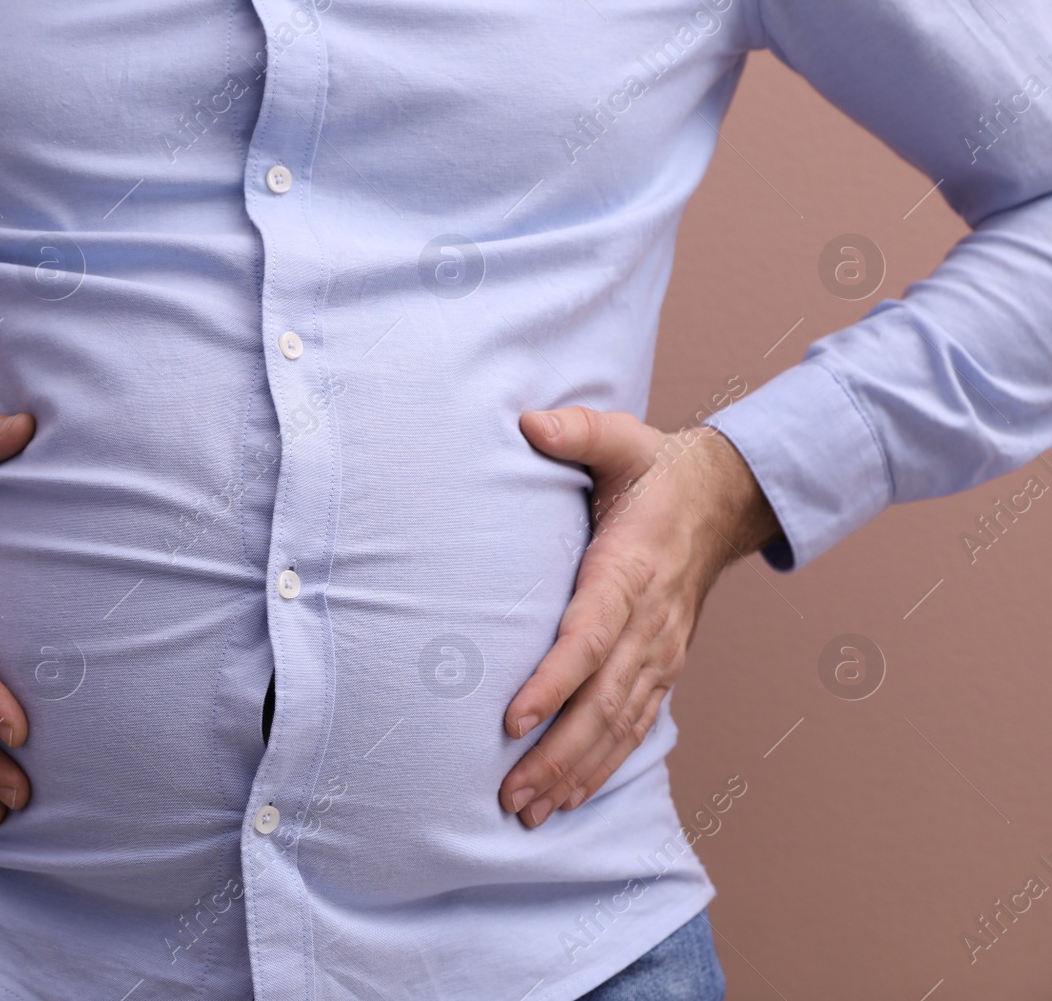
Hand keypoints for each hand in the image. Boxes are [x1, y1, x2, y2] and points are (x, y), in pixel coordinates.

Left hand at [499, 406, 781, 827]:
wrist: (726, 497)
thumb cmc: (656, 470)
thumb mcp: (620, 438)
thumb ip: (576, 431)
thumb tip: (529, 423)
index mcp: (629, 571)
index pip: (589, 636)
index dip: (553, 680)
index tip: (513, 719)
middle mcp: (649, 623)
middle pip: (602, 702)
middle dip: (556, 754)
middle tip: (510, 795)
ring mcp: (660, 651)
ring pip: (619, 725)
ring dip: (575, 772)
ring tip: (529, 812)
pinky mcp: (662, 665)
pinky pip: (635, 725)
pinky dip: (605, 765)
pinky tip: (570, 796)